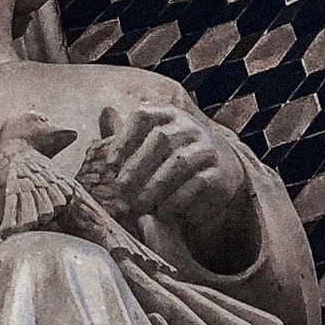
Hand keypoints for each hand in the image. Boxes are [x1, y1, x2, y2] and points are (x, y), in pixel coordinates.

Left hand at [101, 103, 256, 273]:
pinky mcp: (220, 171)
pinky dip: (176, 199)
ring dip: (155, 185)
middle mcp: (188, 125)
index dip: (124, 140)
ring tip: (139, 204)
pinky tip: (162, 212)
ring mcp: (206, 147)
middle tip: (121, 190)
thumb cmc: (172, 153)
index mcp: (167, 113)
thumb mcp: (151, 139)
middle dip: (137, 166)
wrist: (218, 168)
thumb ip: (127, 132)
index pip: (143, 116)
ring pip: (178, 161)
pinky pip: (198, 183)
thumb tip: (105, 112)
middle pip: (161, 139)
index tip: (110, 165)